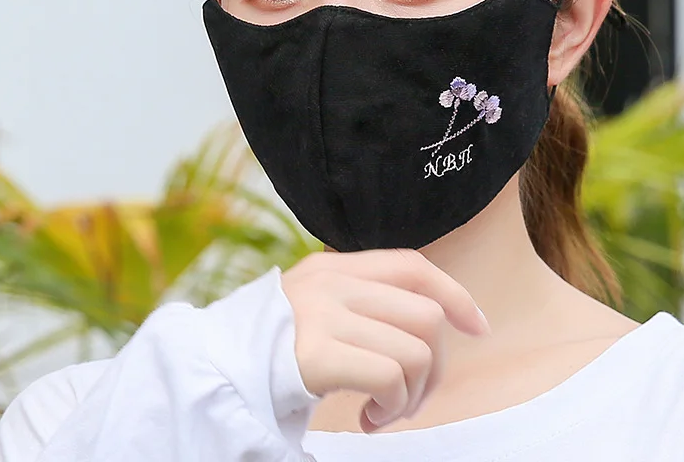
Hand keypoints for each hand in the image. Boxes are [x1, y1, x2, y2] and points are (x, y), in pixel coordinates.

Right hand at [281, 248, 488, 431]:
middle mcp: (332, 281)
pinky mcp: (315, 353)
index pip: (413, 265)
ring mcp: (323, 313)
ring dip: (411, 394)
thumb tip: (429, 322)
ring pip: (416, 349)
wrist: (206, 374)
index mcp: (334, 267)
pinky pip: (390, 376)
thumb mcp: (316, 308)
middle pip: (425, 313)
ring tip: (383, 412)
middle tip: (407, 399)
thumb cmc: (269, 351)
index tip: (477, 327)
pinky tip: (366, 418)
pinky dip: (391, 406)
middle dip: (434, 366)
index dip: (454, 294)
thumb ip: (361, 304)